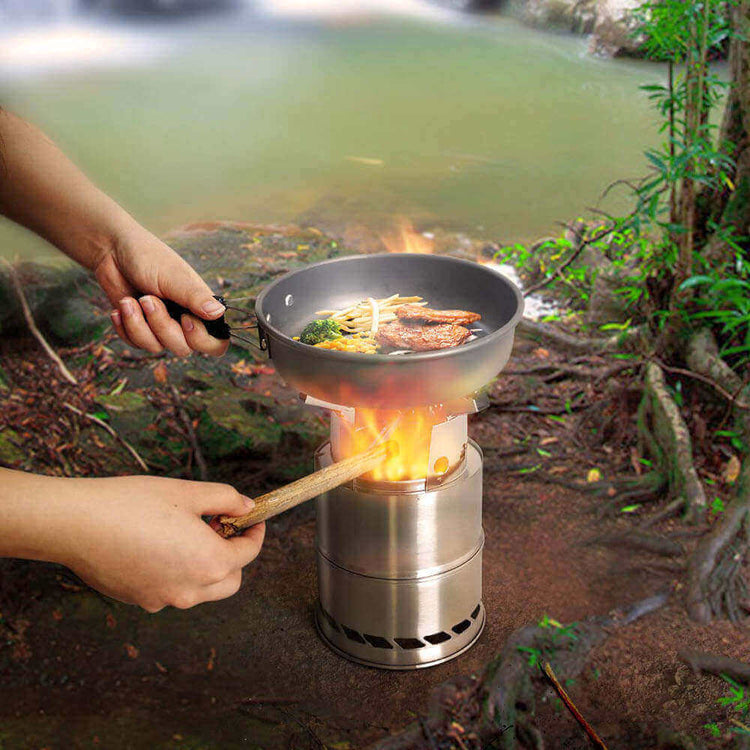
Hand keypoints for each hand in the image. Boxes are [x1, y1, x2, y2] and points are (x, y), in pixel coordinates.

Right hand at [57, 476, 264, 611]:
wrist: (76, 523)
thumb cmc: (133, 503)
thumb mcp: (188, 492)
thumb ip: (226, 499)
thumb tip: (246, 507)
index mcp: (209, 562)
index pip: (248, 554)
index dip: (254, 533)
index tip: (251, 519)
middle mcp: (190, 590)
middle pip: (230, 581)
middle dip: (233, 556)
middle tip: (218, 527)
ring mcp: (163, 600)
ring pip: (201, 590)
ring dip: (205, 567)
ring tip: (187, 534)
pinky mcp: (139, 600)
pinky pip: (171, 591)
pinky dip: (177, 574)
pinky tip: (158, 546)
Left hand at [94, 227, 229, 356]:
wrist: (112, 251)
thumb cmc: (149, 258)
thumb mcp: (174, 277)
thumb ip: (196, 297)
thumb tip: (219, 312)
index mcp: (200, 309)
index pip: (216, 343)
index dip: (201, 340)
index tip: (184, 319)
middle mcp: (183, 322)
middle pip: (182, 349)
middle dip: (161, 326)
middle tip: (147, 299)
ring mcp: (160, 328)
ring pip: (156, 348)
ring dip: (138, 325)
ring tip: (129, 301)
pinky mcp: (139, 330)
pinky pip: (135, 344)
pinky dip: (125, 327)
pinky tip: (120, 308)